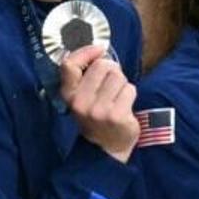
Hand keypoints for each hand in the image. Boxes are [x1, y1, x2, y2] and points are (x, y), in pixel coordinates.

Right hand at [58, 41, 140, 159]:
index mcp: (68, 95)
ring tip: (117, 97)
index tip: (99, 51)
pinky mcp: (116, 116)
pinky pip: (130, 89)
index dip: (86, 52)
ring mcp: (98, 110)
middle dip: (111, 70)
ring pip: (118, 76)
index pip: (69, 65)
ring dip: (122, 84)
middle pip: (101, 66)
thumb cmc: (96, 116)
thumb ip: (85, 76)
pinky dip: (130, 94)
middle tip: (111, 83)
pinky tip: (125, 106)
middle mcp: (80, 103)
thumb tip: (100, 52)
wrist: (106, 148)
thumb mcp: (81, 98)